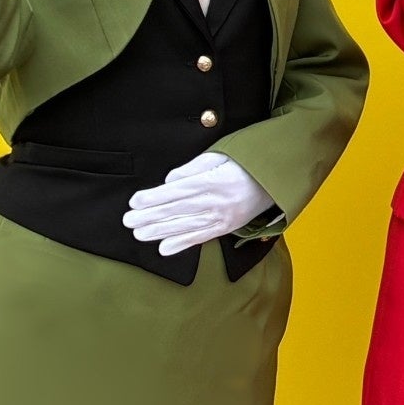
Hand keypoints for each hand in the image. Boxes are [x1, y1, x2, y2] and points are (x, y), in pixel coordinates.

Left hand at [123, 152, 275, 254]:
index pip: (177, 191)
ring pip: (186, 226)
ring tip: (139, 234)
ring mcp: (222, 217)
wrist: (275, 181)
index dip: (154, 197)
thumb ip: (193, 167)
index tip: (134, 202)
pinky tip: (164, 248)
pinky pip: (202, 237)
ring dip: (160, 231)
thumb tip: (170, 180)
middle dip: (150, 217)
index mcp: (213, 181)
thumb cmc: (244, 164)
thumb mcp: (220, 156)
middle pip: (178, 210)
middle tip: (128, 221)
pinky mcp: (226, 227)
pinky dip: (182, 244)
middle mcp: (217, 202)